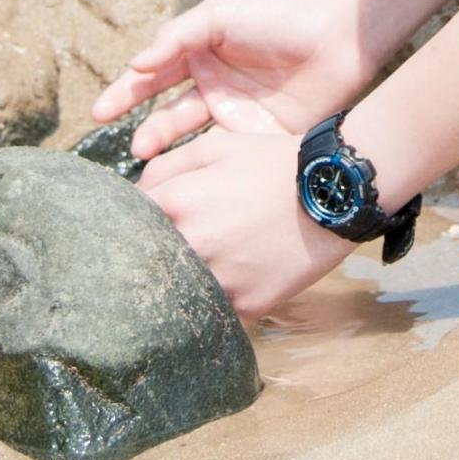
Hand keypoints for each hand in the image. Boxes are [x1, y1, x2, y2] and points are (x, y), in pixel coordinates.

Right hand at [86, 0, 373, 167]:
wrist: (336, 37)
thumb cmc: (276, 17)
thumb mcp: (217, 17)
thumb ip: (175, 38)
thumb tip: (136, 64)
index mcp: (197, 55)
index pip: (151, 77)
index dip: (124, 93)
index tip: (98, 112)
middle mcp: (211, 88)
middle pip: (166, 114)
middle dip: (144, 130)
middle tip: (133, 147)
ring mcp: (234, 116)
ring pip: (191, 140)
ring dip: (168, 150)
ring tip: (148, 158)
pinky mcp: (258, 139)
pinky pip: (224, 157)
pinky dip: (202, 167)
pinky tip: (188, 174)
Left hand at [135, 54, 353, 317]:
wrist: (333, 191)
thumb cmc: (271, 164)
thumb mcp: (215, 146)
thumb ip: (165, 166)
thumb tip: (135, 193)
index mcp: (174, 203)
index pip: (125, 224)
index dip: (129, 226)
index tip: (136, 229)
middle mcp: (189, 244)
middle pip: (147, 265)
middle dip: (152, 259)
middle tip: (168, 254)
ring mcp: (218, 279)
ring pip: (180, 293)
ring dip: (183, 285)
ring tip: (202, 271)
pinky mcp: (245, 305)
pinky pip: (216, 313)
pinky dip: (217, 302)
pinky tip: (231, 285)